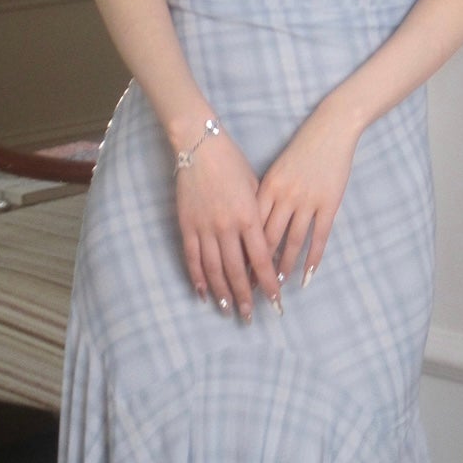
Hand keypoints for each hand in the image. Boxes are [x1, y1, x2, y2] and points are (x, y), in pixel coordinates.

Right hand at [174, 130, 281, 320]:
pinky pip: (192, 257)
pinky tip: (203, 293)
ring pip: (213, 269)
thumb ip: (260, 217)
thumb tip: (264, 247)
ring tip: (228, 311)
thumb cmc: (234, 164)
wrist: (200, 146)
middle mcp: (227, 226)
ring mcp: (204, 227)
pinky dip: (197, 277)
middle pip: (237, 271)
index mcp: (248, 216)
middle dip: (246, 296)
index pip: (261, 260)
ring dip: (222, 293)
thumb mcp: (256, 188)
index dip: (269, 283)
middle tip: (250, 316)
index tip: (276, 301)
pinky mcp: (186, 225)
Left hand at [256, 100, 359, 284]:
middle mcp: (284, 197)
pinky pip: (318, 236)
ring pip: (292, 241)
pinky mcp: (328, 204)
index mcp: (266, 188)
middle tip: (251, 287)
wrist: (329, 130)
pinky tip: (307, 274)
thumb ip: (262, 195)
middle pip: (267, 239)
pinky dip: (313, 257)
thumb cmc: (299, 150)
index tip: (234, 271)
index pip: (249, 227)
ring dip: (284, 267)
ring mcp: (307, 201)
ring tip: (278, 286)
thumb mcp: (274, 171)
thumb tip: (250, 223)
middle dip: (258, 265)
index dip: (241, 250)